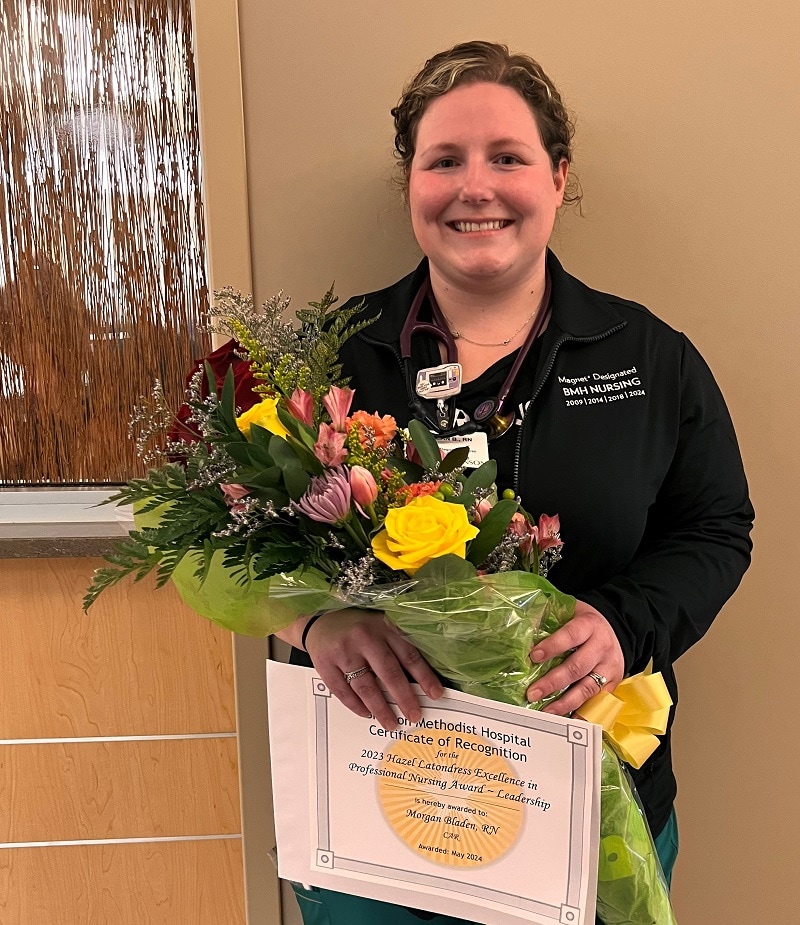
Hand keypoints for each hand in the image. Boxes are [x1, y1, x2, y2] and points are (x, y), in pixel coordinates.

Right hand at [304, 608, 443, 729]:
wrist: (320, 619)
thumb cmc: (357, 625)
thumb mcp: (380, 625)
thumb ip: (397, 643)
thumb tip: (420, 677)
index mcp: (383, 627)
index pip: (408, 654)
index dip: (424, 676)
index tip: (436, 694)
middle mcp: (364, 638)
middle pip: (389, 672)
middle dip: (404, 698)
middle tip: (414, 716)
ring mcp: (343, 651)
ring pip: (365, 686)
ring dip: (380, 708)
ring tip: (391, 723)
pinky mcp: (325, 664)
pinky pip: (342, 691)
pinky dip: (356, 705)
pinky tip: (367, 714)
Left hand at [525, 600, 623, 715]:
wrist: (615, 628)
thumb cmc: (584, 621)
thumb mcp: (570, 612)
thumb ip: (550, 619)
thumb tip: (522, 631)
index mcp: (589, 625)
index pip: (571, 635)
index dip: (552, 646)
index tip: (533, 656)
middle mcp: (602, 647)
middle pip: (577, 667)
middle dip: (553, 682)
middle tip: (532, 693)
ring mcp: (609, 667)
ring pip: (587, 688)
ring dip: (565, 702)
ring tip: (546, 711)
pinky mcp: (613, 683)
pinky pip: (596, 701)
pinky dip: (581, 713)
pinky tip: (566, 720)